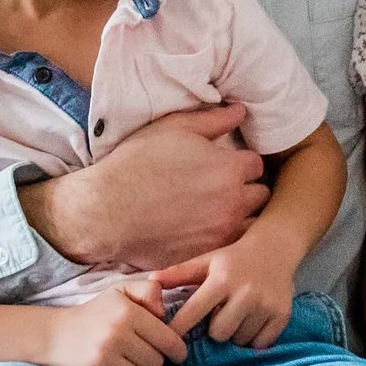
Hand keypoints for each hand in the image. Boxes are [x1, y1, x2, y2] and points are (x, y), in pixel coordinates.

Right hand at [25, 105, 266, 269]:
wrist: (105, 211)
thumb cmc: (136, 164)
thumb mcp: (174, 129)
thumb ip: (214, 119)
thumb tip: (241, 110)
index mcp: (230, 169)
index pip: (257, 164)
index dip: (240, 163)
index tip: (225, 165)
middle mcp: (233, 203)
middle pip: (261, 196)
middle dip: (246, 190)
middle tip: (223, 189)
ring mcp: (221, 234)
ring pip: (251, 226)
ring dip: (240, 218)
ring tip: (216, 212)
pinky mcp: (206, 256)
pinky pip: (229, 249)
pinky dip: (222, 240)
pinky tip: (202, 231)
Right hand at [43, 279, 191, 365]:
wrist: (54, 336)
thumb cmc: (96, 314)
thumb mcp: (121, 292)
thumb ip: (149, 290)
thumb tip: (165, 312)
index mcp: (127, 313)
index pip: (169, 341)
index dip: (177, 351)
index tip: (175, 354)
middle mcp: (115, 335)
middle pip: (156, 363)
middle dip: (152, 362)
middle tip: (139, 356)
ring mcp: (102, 360)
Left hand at [155, 229, 299, 347]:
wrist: (275, 249)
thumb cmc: (233, 259)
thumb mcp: (206, 261)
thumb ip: (178, 273)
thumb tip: (150, 282)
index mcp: (221, 280)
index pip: (193, 313)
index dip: (178, 330)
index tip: (169, 341)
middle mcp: (245, 293)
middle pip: (218, 334)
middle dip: (216, 330)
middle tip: (220, 316)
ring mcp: (265, 305)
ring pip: (240, 340)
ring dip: (235, 334)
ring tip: (238, 317)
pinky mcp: (281, 316)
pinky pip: (260, 344)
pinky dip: (254, 339)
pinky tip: (252, 322)